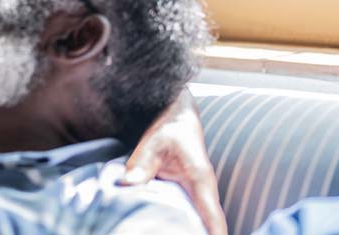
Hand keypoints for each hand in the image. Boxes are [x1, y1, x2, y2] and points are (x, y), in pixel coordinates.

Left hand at [121, 89, 226, 234]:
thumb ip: (141, 165)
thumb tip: (126, 184)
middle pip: (208, 224)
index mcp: (201, 181)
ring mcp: (198, 193)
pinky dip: (182, 223)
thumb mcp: (153, 145)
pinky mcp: (189, 193)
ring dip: (191, 230)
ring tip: (168, 233)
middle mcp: (204, 191)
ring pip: (200, 220)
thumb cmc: (169, 129)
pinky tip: (164, 228)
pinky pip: (191, 214)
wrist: (175, 116)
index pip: (213, 217)